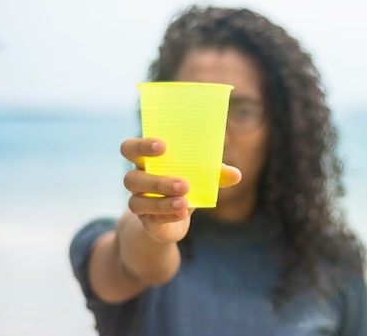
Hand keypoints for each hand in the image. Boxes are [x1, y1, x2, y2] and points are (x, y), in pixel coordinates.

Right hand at [120, 138, 241, 242]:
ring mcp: (138, 202)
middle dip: (157, 181)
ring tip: (184, 202)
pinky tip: (182, 213)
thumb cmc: (186, 185)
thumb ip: (216, 173)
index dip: (141, 146)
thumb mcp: (201, 177)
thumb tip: (236, 174)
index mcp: (146, 161)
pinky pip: (151, 219)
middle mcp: (136, 180)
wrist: (175, 217)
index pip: (130, 149)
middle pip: (131, 178)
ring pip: (137, 202)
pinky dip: (168, 215)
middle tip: (183, 183)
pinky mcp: (146, 221)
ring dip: (162, 202)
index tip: (162, 146)